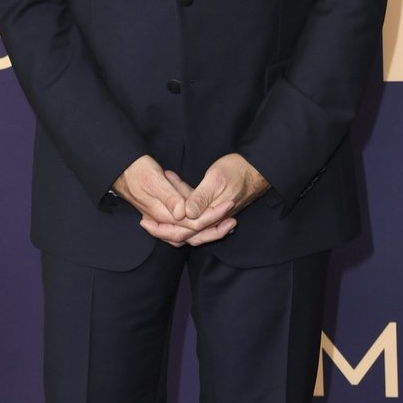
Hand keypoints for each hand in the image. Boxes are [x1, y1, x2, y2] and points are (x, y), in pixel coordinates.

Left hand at [125, 153, 269, 246]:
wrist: (258, 169)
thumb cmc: (238, 171)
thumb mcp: (216, 180)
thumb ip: (201, 197)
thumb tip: (185, 213)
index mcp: (210, 216)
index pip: (183, 230)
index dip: (162, 228)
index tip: (145, 221)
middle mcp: (212, 221)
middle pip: (184, 234)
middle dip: (163, 229)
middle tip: (144, 222)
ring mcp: (213, 216)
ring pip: (188, 226)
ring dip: (171, 220)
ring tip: (152, 212)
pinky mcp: (213, 209)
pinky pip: (194, 214)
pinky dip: (181, 208)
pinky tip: (171, 193)